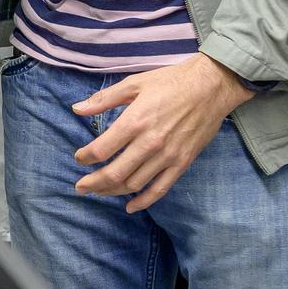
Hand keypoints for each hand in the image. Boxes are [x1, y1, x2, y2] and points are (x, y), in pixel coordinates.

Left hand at [71, 53, 254, 211]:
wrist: (210, 87)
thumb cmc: (170, 82)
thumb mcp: (134, 83)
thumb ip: (104, 99)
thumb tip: (77, 108)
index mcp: (135, 121)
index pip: (102, 149)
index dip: (86, 157)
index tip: (79, 158)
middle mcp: (149, 143)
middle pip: (115, 172)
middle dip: (93, 183)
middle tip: (80, 187)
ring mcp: (168, 156)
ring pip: (134, 184)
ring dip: (113, 191)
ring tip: (99, 192)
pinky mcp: (182, 163)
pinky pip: (160, 189)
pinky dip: (144, 201)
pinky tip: (130, 206)